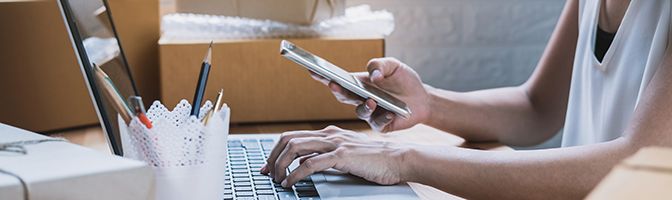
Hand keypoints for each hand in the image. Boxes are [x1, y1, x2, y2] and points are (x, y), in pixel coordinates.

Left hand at [260, 126, 411, 186]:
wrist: (399, 158)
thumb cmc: (377, 159)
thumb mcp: (348, 154)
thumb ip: (328, 155)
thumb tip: (307, 164)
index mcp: (329, 133)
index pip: (294, 136)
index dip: (276, 150)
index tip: (269, 165)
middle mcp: (329, 134)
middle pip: (289, 139)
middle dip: (273, 157)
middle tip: (267, 173)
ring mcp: (335, 143)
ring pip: (295, 148)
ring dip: (280, 165)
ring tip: (277, 179)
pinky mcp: (342, 155)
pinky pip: (310, 164)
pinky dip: (295, 174)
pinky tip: (290, 183)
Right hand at [309, 57, 430, 131]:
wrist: (422, 98)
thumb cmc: (404, 80)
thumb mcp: (393, 65)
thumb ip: (380, 65)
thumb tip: (372, 75)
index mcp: (359, 85)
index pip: (338, 80)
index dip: (323, 76)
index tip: (312, 69)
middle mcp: (360, 100)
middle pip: (343, 97)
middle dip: (337, 90)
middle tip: (333, 83)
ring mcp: (369, 114)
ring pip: (360, 112)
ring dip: (364, 106)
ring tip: (372, 100)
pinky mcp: (381, 125)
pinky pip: (378, 123)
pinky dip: (384, 117)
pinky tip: (390, 112)